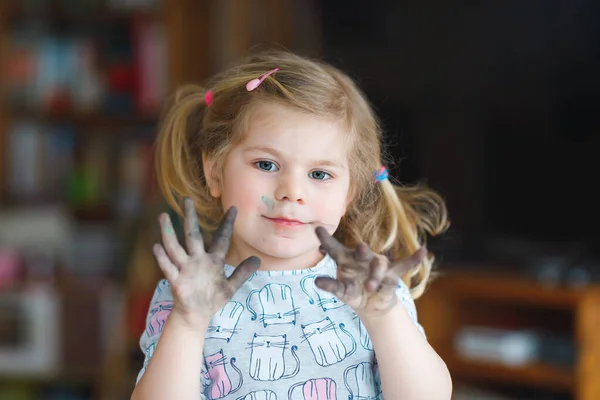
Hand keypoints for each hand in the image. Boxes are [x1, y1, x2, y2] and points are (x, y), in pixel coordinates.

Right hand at [153, 198, 260, 326]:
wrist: (197, 315)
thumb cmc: (213, 298)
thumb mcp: (231, 286)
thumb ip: (242, 272)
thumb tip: (258, 259)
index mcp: (213, 261)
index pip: (221, 239)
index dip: (227, 224)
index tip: (234, 208)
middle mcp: (198, 260)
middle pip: (193, 236)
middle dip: (190, 218)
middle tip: (187, 200)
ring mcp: (186, 269)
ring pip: (175, 248)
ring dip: (169, 233)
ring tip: (163, 216)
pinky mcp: (177, 281)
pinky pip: (168, 268)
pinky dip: (162, 258)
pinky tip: (156, 246)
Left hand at [314, 226, 425, 315]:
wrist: (370, 303)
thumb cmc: (352, 291)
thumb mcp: (341, 291)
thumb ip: (331, 285)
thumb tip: (316, 281)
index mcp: (346, 259)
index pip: (335, 248)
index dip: (327, 239)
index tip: (317, 228)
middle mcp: (362, 258)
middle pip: (362, 252)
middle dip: (362, 251)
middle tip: (361, 248)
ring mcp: (378, 265)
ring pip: (379, 266)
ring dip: (376, 277)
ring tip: (370, 288)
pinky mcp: (393, 275)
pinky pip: (405, 265)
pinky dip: (414, 259)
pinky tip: (422, 251)